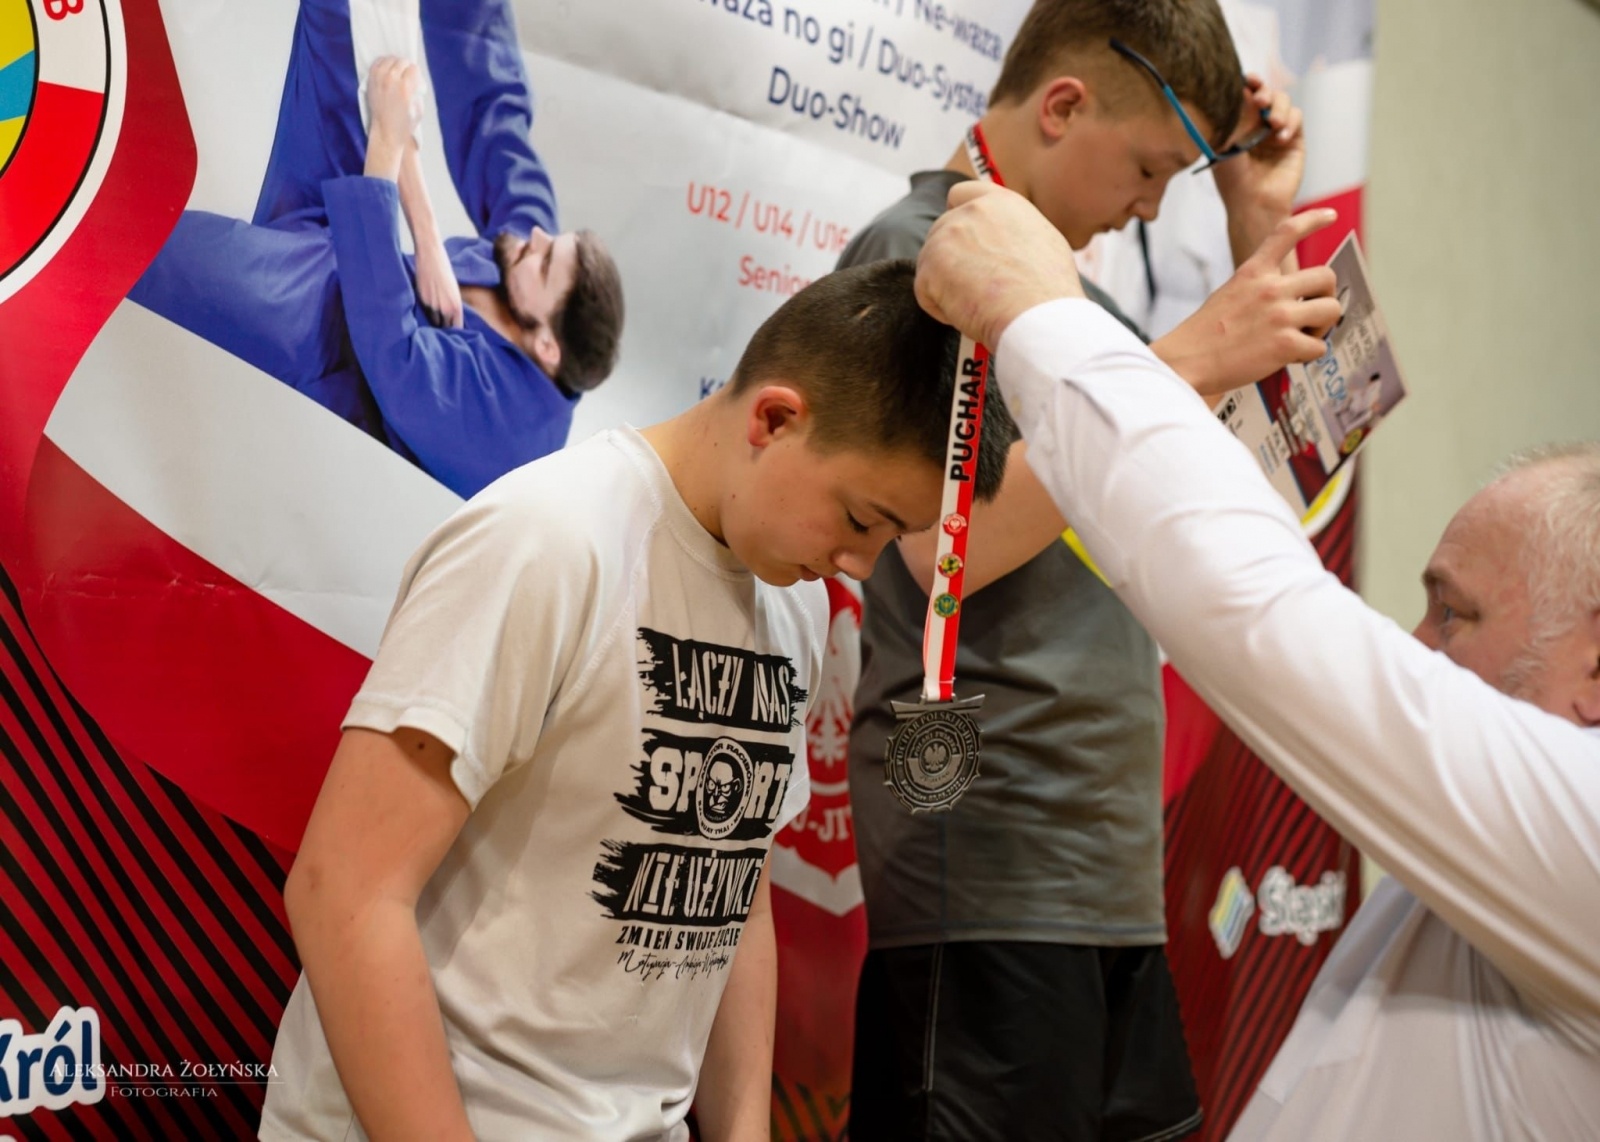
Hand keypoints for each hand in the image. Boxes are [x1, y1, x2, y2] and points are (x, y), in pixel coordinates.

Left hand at [364, 57, 421, 179]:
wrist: (386, 132)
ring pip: (389, 59)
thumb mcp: (419, 108)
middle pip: (401, 61)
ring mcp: (379, 80)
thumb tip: (415, 79)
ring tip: (397, 71)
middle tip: (407, 75)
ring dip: (395, 63)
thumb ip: (418, 90)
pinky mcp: (371, 81)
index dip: (416, 73)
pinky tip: (387, 69)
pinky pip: (377, 63)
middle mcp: (391, 80)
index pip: (413, 68)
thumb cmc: (405, 124)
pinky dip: (383, 63)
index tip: (416, 79)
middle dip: (406, 67)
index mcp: (405, 88)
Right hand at [413, 237, 463, 328]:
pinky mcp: (421, 299)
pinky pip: (424, 313)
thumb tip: (449, 316)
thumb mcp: (453, 289)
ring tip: (433, 323)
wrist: (430, 255)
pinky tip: (426, 312)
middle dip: (443, 329)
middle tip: (442, 331)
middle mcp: (445, 308)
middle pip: (444, 327)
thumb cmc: (444, 269)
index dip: (454, 332)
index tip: (453, 335)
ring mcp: (432, 305)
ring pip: (433, 321)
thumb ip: (452, 304)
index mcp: (456, 306)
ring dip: (434, 322)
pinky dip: (425, 314)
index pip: (456, 328)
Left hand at [916, 182, 1084, 347]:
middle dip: (949, 259)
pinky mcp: (929, 266)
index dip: (956, 216)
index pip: (960, 195)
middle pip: (940, 232)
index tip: (959, 238)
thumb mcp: (1042, 241)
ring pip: (930, 264)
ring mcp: (945, 237)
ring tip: (980, 304)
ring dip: (947, 286)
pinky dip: (942, 309)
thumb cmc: (1048, 289)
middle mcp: (969, 212)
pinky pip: (925, 292)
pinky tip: (970, 314)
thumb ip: (1010, 233)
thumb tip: (1001, 245)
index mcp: (998, 202)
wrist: (1036, 314)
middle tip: (974, 288)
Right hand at [1152, 209, 1341, 397]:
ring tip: (1303, 337)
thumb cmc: (1203, 335)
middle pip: (1326, 277)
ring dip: (1322, 327)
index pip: (1287, 233)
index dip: (1313, 220)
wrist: (1185, 362)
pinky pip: (1319, 347)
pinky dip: (1308, 355)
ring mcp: (1280, 316)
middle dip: (1326, 296)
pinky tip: (1289, 357)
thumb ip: (1258, 287)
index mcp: (1253, 273)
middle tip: (1312, 314)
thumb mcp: (1228, 294)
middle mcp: (1270, 288)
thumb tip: (1289, 297)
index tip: (1330, 215)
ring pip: (1331, 310)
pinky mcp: (1285, 344)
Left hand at [1212, 77, 1305, 260]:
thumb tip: (1239, 89)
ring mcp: (1276, 131)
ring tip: (1273, 123)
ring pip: (1284, 101)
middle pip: (1267, 92)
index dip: (1248, 82)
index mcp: (1239, 123)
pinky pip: (1297, 117)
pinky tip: (1280, 137)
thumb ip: (1233, 118)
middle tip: (1260, 101)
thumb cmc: (1233, 180)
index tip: (1246, 79)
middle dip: (1264, 91)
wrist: (1253, 203)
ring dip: (1279, 107)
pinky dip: (1290, 122)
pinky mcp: (1294, 139)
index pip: (1245, 94)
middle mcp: (1258, 124)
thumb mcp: (1226, 145)